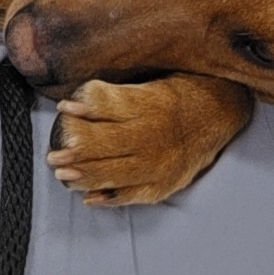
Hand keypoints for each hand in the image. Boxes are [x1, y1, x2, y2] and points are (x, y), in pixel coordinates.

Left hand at [47, 74, 252, 206]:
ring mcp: (157, 164)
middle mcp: (151, 136)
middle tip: (53, 155)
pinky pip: (131, 195)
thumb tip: (77, 100)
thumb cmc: (178, 87)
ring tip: (61, 174)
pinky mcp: (164, 184)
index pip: (108, 106)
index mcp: (148, 103)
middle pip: (104, 145)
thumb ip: (116, 91)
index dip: (82, 106)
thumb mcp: (150, 77)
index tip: (63, 107)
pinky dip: (108, 197)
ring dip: (83, 176)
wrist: (221, 109)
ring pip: (112, 174)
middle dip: (74, 151)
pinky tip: (89, 196)